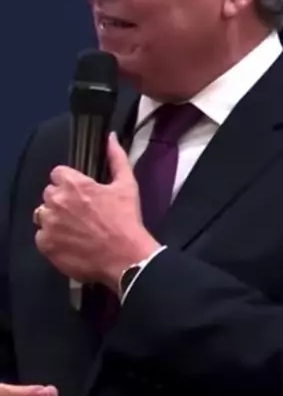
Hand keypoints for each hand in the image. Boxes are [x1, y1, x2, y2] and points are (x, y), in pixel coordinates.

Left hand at [34, 133, 159, 291]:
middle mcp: (56, 201)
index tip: (81, 194)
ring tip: (75, 229)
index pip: (58, 174)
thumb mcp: (127, 185)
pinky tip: (71, 243)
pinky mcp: (46, 245)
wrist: (126, 258)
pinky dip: (53, 239)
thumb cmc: (126, 220)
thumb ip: (117, 158)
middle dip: (62, 201)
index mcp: (74, 184)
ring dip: (55, 219)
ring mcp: (49, 224)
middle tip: (80, 213)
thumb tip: (111, 137)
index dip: (70, 183)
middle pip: (49, 194)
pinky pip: (42, 237)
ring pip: (43, 215)